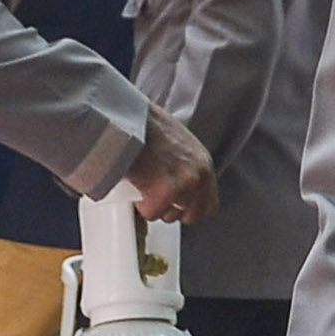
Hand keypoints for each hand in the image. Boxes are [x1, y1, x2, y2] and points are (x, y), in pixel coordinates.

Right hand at [124, 103, 215, 225]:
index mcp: (204, 164)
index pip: (209, 206)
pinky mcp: (164, 193)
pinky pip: (150, 213)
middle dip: (170, 210)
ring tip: (143, 183)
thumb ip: (184, 166)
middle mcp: (199, 176)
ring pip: (168, 215)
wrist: (126, 120)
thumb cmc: (144, 127)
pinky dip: (138, 204)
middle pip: (190, 215)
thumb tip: (177, 189)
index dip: (188, 208)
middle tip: (154, 195)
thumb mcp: (177, 144)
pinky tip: (135, 184)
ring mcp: (183, 185)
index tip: (174, 204)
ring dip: (153, 206)